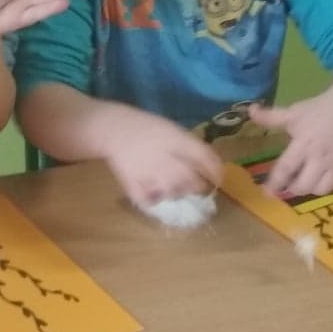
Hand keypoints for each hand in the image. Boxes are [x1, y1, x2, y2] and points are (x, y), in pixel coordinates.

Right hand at [100, 106, 223, 207]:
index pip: (208, 163)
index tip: (218, 180)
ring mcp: (152, 177)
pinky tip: (153, 190)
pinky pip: (153, 202)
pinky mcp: (136, 189)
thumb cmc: (148, 129)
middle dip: (199, 187)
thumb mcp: (175, 131)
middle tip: (195, 186)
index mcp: (180, 143)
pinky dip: (156, 200)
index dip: (217, 174)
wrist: (114, 130)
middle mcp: (168, 161)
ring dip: (178, 192)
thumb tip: (214, 167)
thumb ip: (195, 148)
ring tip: (170, 184)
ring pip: (176, 195)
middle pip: (195, 184)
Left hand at [248, 90, 332, 198]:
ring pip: (322, 190)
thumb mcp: (293, 112)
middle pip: (304, 186)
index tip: (266, 192)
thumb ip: (271, 117)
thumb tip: (250, 111)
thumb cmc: (320, 109)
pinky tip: (324, 177)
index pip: (286, 169)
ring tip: (306, 180)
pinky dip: (330, 186)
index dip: (274, 183)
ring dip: (310, 189)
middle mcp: (321, 157)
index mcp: (304, 144)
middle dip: (292, 188)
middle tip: (288, 183)